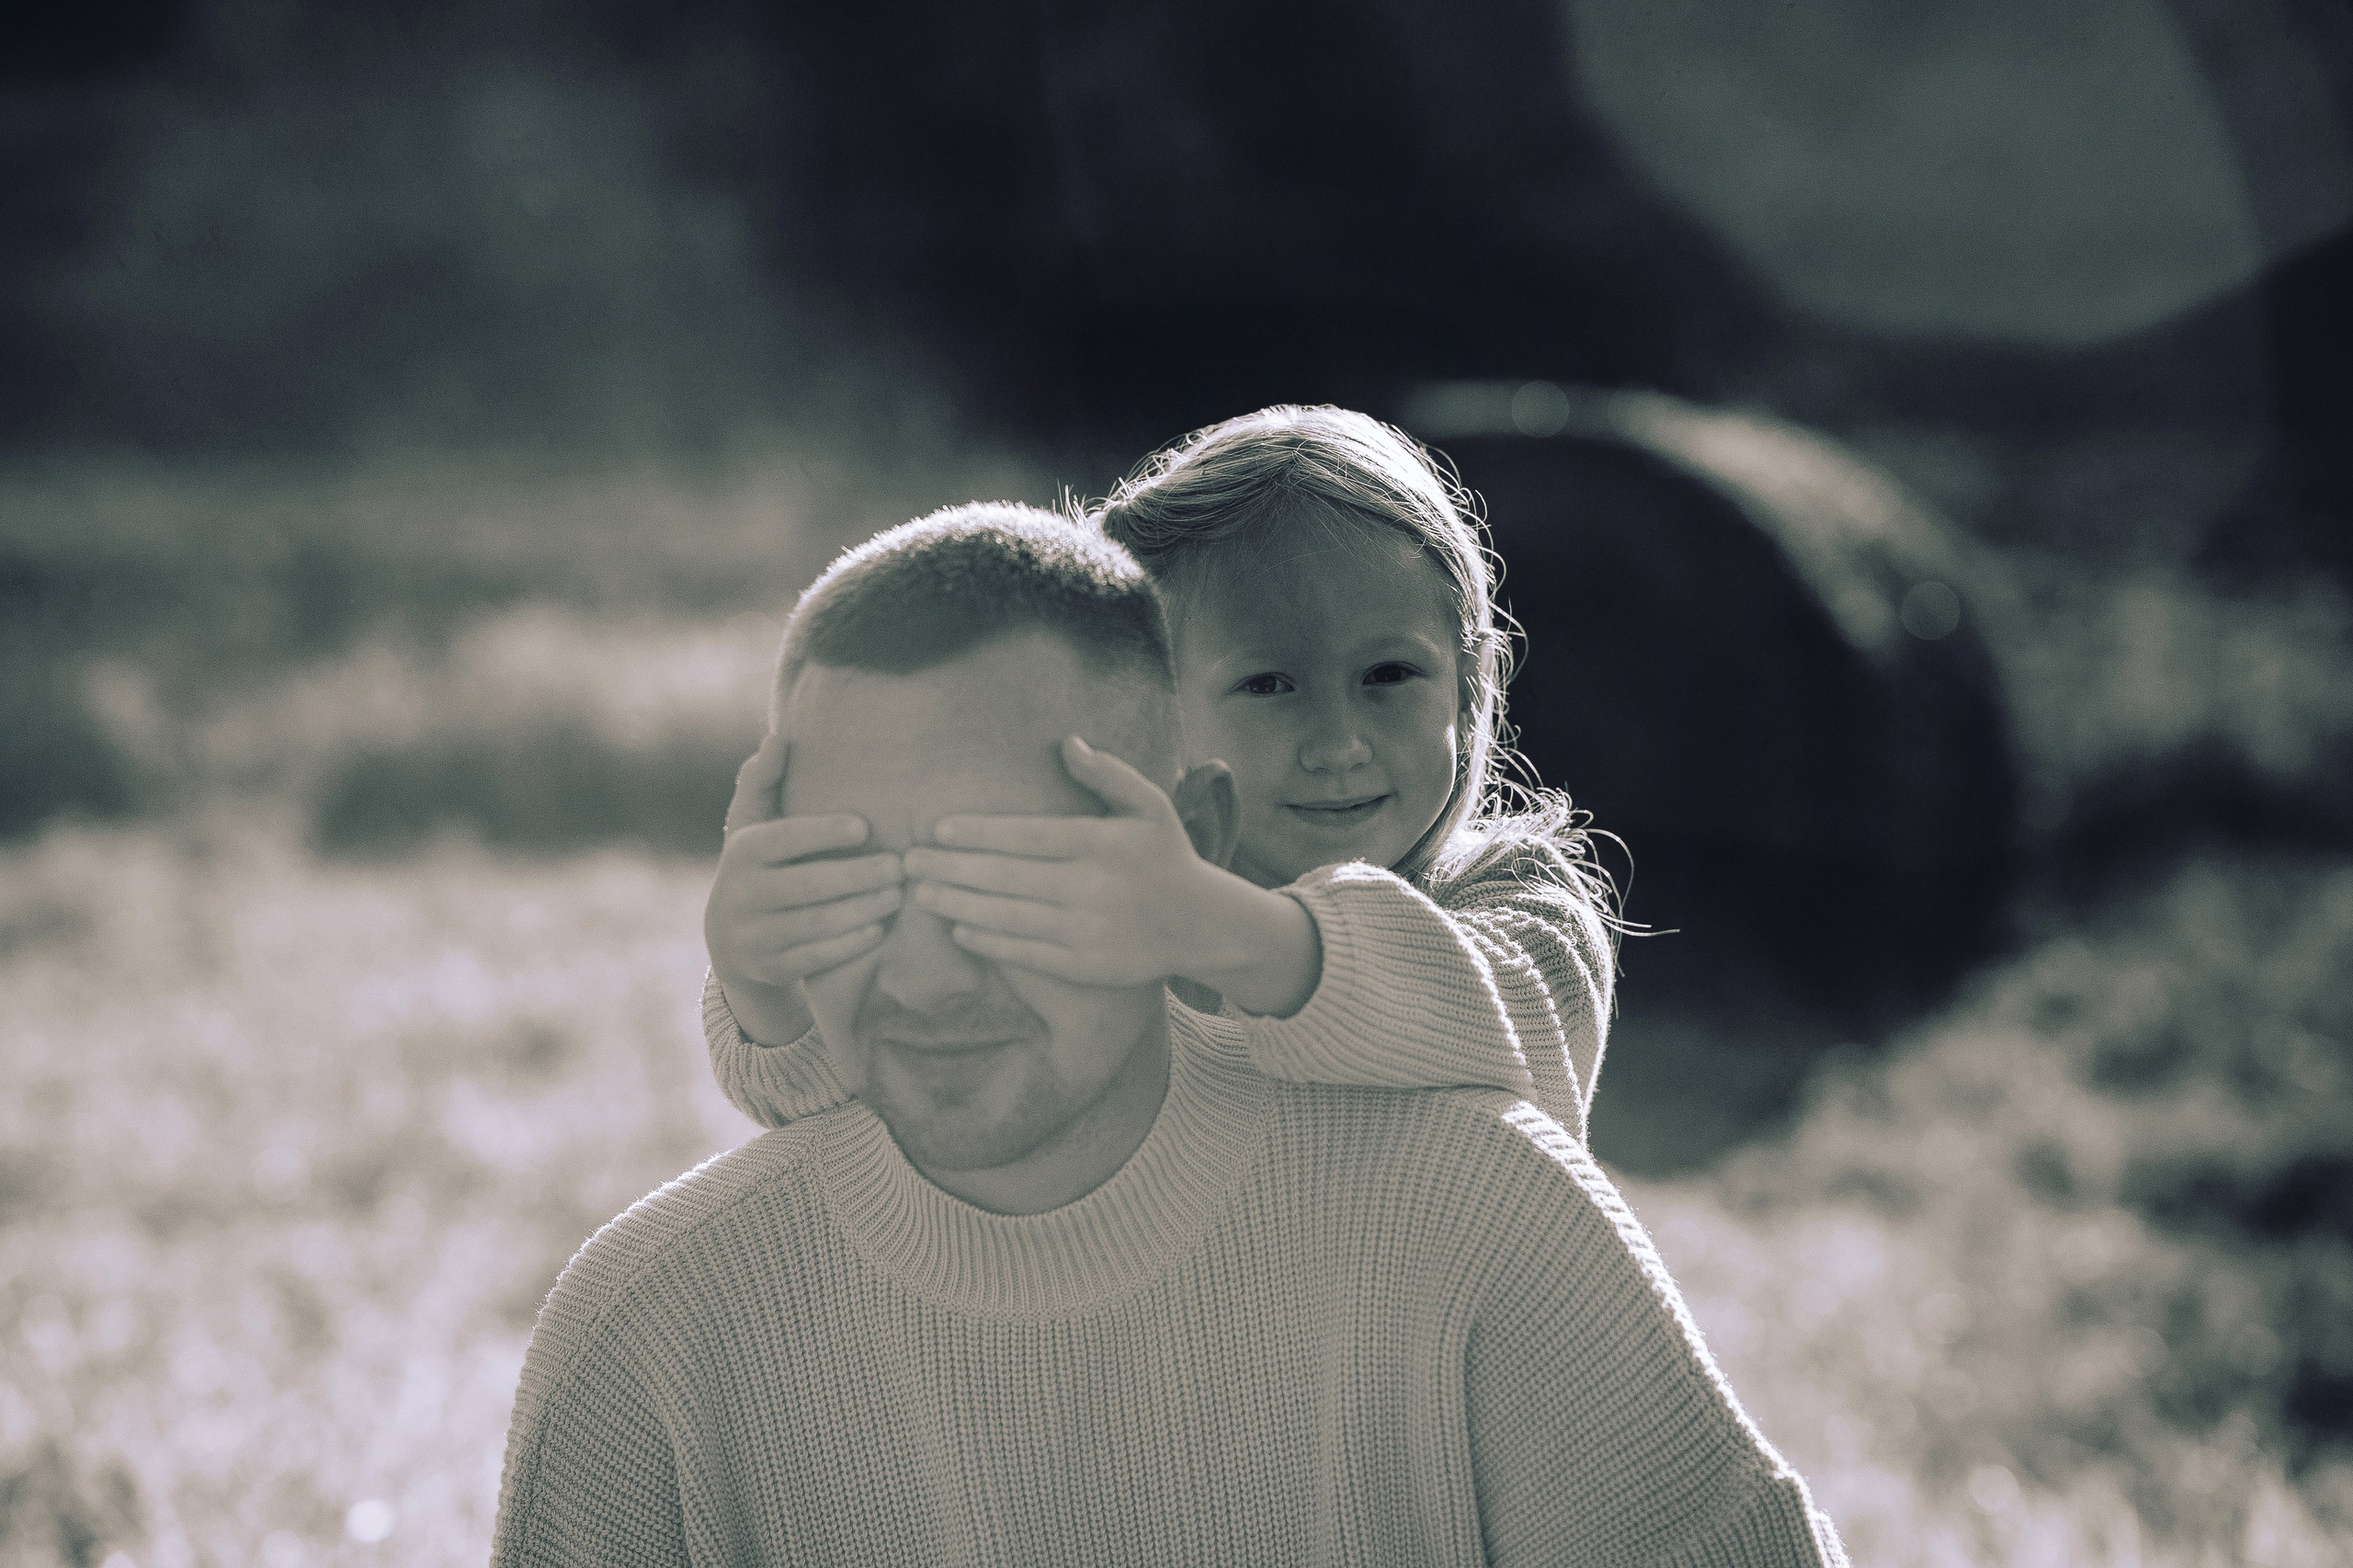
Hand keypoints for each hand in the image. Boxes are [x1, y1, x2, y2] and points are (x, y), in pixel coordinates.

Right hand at [704, 731, 902, 1035]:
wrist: (730, 940)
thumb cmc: (759, 865)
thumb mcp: (753, 823)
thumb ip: (765, 780)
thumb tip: (778, 740)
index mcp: (743, 852)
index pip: (784, 839)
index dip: (823, 832)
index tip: (866, 826)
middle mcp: (743, 895)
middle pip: (807, 886)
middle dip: (858, 877)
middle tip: (901, 867)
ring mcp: (755, 936)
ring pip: (815, 925)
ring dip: (862, 910)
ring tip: (899, 895)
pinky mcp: (771, 968)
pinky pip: (815, 958)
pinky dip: (850, 944)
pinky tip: (880, 929)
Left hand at [903, 736, 1229, 987]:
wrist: (1201, 925)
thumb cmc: (1165, 856)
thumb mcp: (1149, 805)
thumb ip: (1107, 774)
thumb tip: (1066, 743)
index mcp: (1102, 844)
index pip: (1027, 836)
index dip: (979, 833)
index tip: (938, 829)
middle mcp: (1092, 888)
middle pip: (1007, 878)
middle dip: (951, 869)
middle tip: (908, 862)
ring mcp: (1088, 931)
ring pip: (1009, 917)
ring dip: (958, 905)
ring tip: (920, 893)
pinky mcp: (1086, 966)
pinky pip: (1027, 953)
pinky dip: (989, 941)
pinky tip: (959, 927)